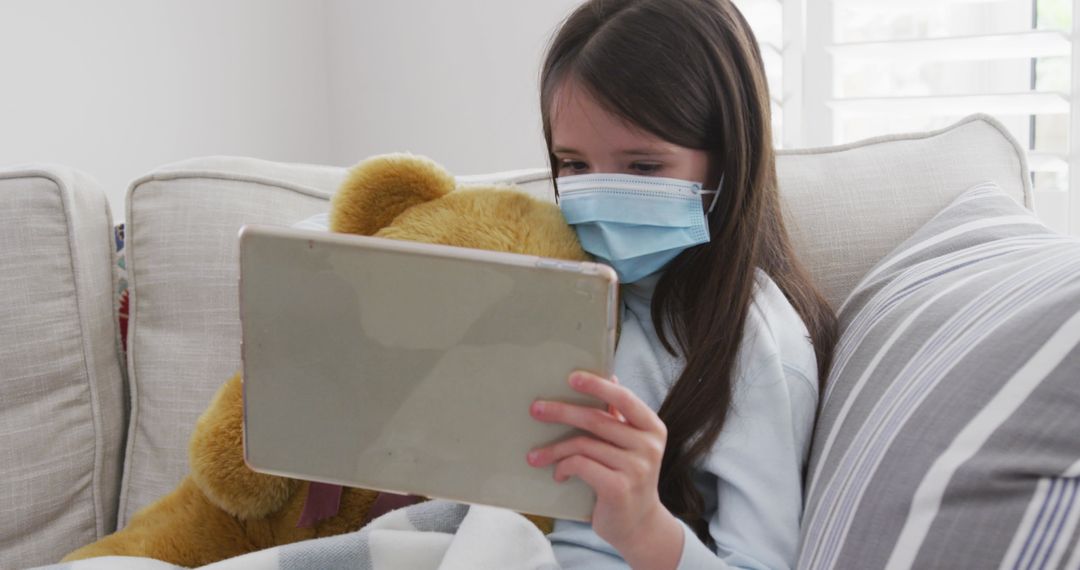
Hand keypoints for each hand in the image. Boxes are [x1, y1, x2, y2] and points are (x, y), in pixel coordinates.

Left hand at [527, 372, 683, 566]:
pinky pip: (580, 465)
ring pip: (583, 444)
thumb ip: (621, 416)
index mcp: (652, 428)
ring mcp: (636, 468)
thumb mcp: (631, 445)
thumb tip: (610, 376)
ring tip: (535, 456)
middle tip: (535, 409)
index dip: (597, 385)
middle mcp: (648, 445)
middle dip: (561, 412)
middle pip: (596, 419)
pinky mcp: (618, 487)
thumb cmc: (629, 479)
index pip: (624, 398)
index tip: (571, 377)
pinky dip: (563, 467)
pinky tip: (558, 474)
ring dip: (554, 450)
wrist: (640, 526)